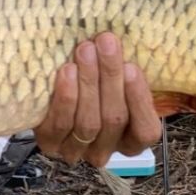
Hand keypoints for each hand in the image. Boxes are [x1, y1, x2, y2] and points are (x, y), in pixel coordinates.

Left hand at [34, 33, 160, 166]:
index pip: (146, 131)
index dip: (140, 101)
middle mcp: (105, 151)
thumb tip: (126, 46)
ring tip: (86, 50)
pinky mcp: (49, 144)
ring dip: (89, 82)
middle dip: (111, 77)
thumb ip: (125, 73)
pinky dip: (66, 97)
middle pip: (115, 120)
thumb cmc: (93, 83)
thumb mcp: (115, 80)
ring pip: (89, 122)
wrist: (49, 92)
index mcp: (130, 140)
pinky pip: (60, 125)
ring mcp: (77, 151)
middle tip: (106, 43)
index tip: (132, 67)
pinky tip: (67, 71)